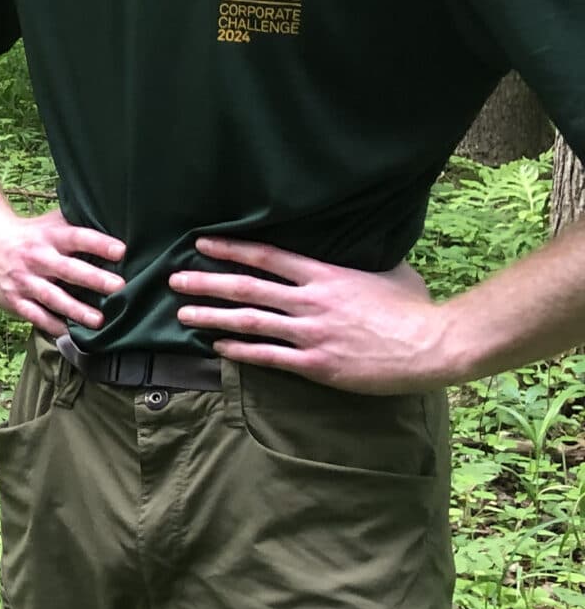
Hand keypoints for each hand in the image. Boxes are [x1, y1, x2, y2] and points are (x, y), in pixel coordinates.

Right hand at [0, 206, 127, 338]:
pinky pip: (34, 315)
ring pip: (52, 296)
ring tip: (98, 320)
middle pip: (67, 269)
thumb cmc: (31, 235)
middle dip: (93, 278)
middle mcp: (37, 258)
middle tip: (118, 286)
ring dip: (75, 309)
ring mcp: (25, 280)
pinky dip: (51, 325)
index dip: (98, 243)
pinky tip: (69, 333)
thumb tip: (114, 220)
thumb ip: (78, 224)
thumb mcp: (50, 223)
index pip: (77, 237)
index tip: (121, 250)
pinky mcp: (14, 299)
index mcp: (49, 237)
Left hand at [171, 237, 451, 392]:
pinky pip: (267, 356)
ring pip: (249, 322)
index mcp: (326, 275)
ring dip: (211, 315)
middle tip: (174, 278)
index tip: (202, 244)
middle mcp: (310, 301)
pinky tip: (217, 345)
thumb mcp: (386, 271)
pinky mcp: (316, 364)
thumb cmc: (414, 308)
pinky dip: (238, 350)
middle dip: (206, 282)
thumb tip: (351, 244)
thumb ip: (357, 261)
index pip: (267, 256)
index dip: (231, 249)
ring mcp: (311, 334)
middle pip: (246, 288)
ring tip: (182, 312)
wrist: (434, 346)